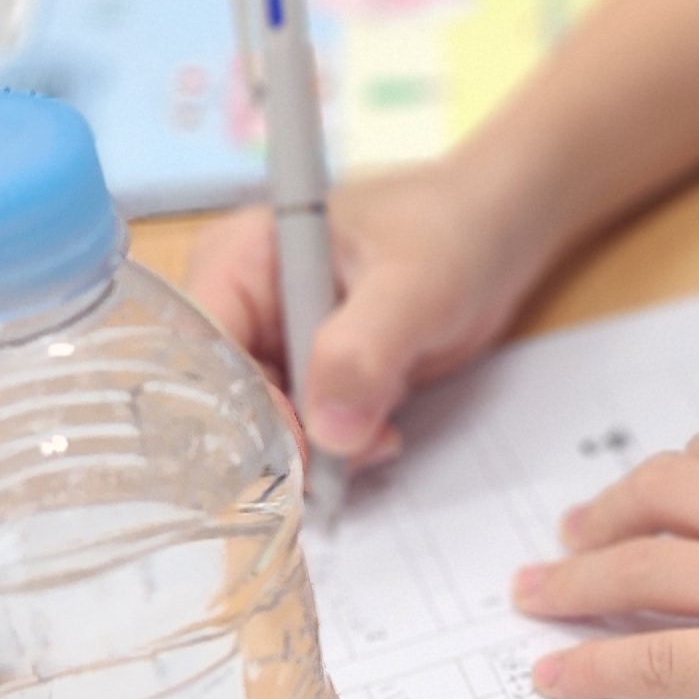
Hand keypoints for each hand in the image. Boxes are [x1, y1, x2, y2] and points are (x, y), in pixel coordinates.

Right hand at [184, 166, 546, 460]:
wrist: (492, 238)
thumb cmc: (449, 233)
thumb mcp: (413, 286)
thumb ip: (366, 350)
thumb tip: (329, 430)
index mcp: (238, 260)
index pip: (205, 352)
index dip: (241, 409)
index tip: (298, 453)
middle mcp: (241, 305)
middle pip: (222, 398)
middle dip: (281, 442)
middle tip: (342, 465)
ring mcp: (273, 344)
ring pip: (262, 426)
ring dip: (315, 453)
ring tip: (377, 440)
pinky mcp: (307, 376)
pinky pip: (301, 432)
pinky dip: (336, 448)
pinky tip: (379, 436)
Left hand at [509, 410, 698, 698]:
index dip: (687, 460)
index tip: (662, 480)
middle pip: (664, 493)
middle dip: (607, 510)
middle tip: (570, 533)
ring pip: (640, 571)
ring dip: (573, 581)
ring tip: (530, 595)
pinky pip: (657, 662)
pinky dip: (595, 667)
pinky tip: (553, 676)